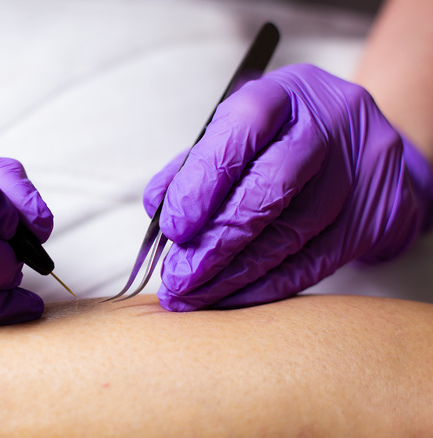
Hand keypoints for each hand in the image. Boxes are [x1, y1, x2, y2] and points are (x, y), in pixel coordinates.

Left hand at [144, 64, 432, 310]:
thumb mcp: (239, 132)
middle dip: (215, 242)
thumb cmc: (281, 138)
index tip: (173, 228)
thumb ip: (196, 164)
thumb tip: (158, 208)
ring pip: (291, 233)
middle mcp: (331, 121)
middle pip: (270, 187)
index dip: (203, 179)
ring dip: (234, 274)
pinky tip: (233, 297)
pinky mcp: (378, 212)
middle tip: (177, 280)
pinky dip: (268, 285)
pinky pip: (316, 261)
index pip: (243, 126)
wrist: (362, 144)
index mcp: (285, 92)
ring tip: (193, 296)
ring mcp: (363, 166)